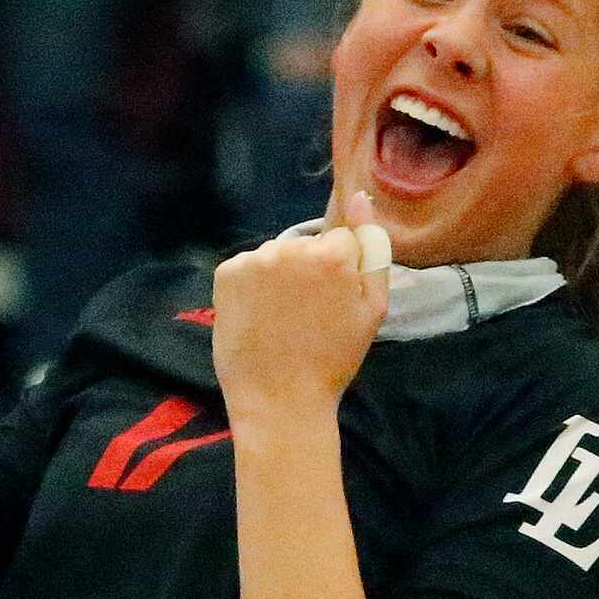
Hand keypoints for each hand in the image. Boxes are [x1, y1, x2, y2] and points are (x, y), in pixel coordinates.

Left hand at [213, 190, 391, 418]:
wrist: (279, 398)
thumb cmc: (334, 359)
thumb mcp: (372, 308)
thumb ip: (372, 250)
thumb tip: (361, 199)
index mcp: (332, 254)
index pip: (340, 242)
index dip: (338, 273)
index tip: (331, 303)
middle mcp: (290, 248)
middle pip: (305, 246)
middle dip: (307, 271)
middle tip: (305, 316)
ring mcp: (254, 260)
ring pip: (275, 256)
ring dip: (278, 277)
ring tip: (279, 319)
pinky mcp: (226, 273)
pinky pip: (247, 268)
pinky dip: (251, 286)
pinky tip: (258, 316)